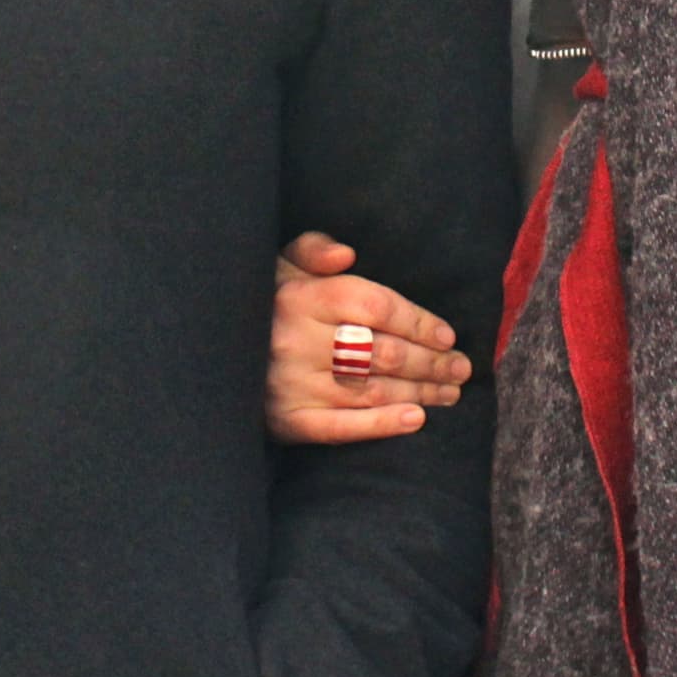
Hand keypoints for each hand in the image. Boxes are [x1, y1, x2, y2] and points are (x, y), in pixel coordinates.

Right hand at [267, 234, 467, 444]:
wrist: (214, 354)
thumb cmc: (264, 304)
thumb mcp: (279, 264)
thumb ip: (313, 249)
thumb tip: (345, 255)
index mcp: (300, 297)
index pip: (376, 307)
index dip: (419, 322)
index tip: (448, 335)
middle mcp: (296, 340)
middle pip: (383, 352)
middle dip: (431, 362)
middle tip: (462, 368)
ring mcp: (292, 384)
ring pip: (371, 389)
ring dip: (420, 392)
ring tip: (450, 392)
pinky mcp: (288, 420)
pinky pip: (342, 427)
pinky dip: (382, 425)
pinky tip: (416, 420)